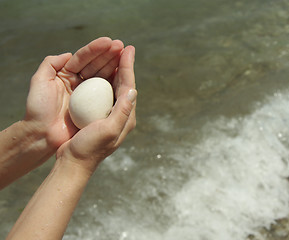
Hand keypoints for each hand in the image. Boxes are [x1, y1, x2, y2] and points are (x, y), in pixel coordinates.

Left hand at [24, 37, 123, 148]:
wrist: (42, 134)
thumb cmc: (38, 109)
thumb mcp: (39, 82)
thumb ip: (50, 64)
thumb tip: (70, 54)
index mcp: (66, 74)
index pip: (83, 57)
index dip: (96, 49)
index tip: (109, 42)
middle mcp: (78, 82)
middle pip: (96, 64)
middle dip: (109, 54)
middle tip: (122, 46)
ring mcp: (87, 94)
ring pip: (103, 76)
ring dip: (115, 65)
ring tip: (126, 55)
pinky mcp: (94, 107)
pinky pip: (107, 93)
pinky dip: (115, 83)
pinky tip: (124, 75)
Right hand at [56, 46, 136, 171]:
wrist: (74, 163)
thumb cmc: (89, 149)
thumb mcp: (108, 130)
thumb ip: (122, 111)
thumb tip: (133, 90)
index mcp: (126, 117)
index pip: (129, 86)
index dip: (128, 67)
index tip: (128, 49)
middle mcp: (121, 115)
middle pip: (125, 85)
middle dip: (124, 66)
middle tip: (124, 48)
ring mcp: (111, 116)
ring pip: (115, 88)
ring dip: (115, 71)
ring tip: (115, 55)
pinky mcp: (100, 117)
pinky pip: (104, 94)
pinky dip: (104, 81)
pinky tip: (99, 74)